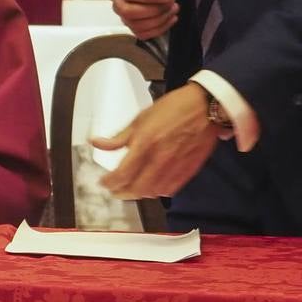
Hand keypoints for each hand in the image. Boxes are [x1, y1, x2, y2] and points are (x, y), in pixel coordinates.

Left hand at [92, 84, 219, 199]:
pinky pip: (171, 189)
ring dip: (139, 194)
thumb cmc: (172, 108)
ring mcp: (176, 166)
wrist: (205, 107)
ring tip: (130, 189)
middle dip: (122, 193)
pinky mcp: (189, 170)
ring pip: (154, 192)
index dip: (110, 182)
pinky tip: (152, 187)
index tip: (103, 182)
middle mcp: (160, 158)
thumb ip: (118, 137)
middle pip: (137, 188)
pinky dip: (158, 192)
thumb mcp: (140, 118)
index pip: (123, 173)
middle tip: (114, 190)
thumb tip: (96, 143)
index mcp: (145, 143)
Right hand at [105, 0, 177, 39]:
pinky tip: (169, 19)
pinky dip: (157, 30)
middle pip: (128, 11)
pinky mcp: (128, 20)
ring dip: (158, 20)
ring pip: (135, 24)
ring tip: (173, 9)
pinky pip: (140, 33)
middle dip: (155, 10)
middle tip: (172, 2)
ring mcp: (119, 9)